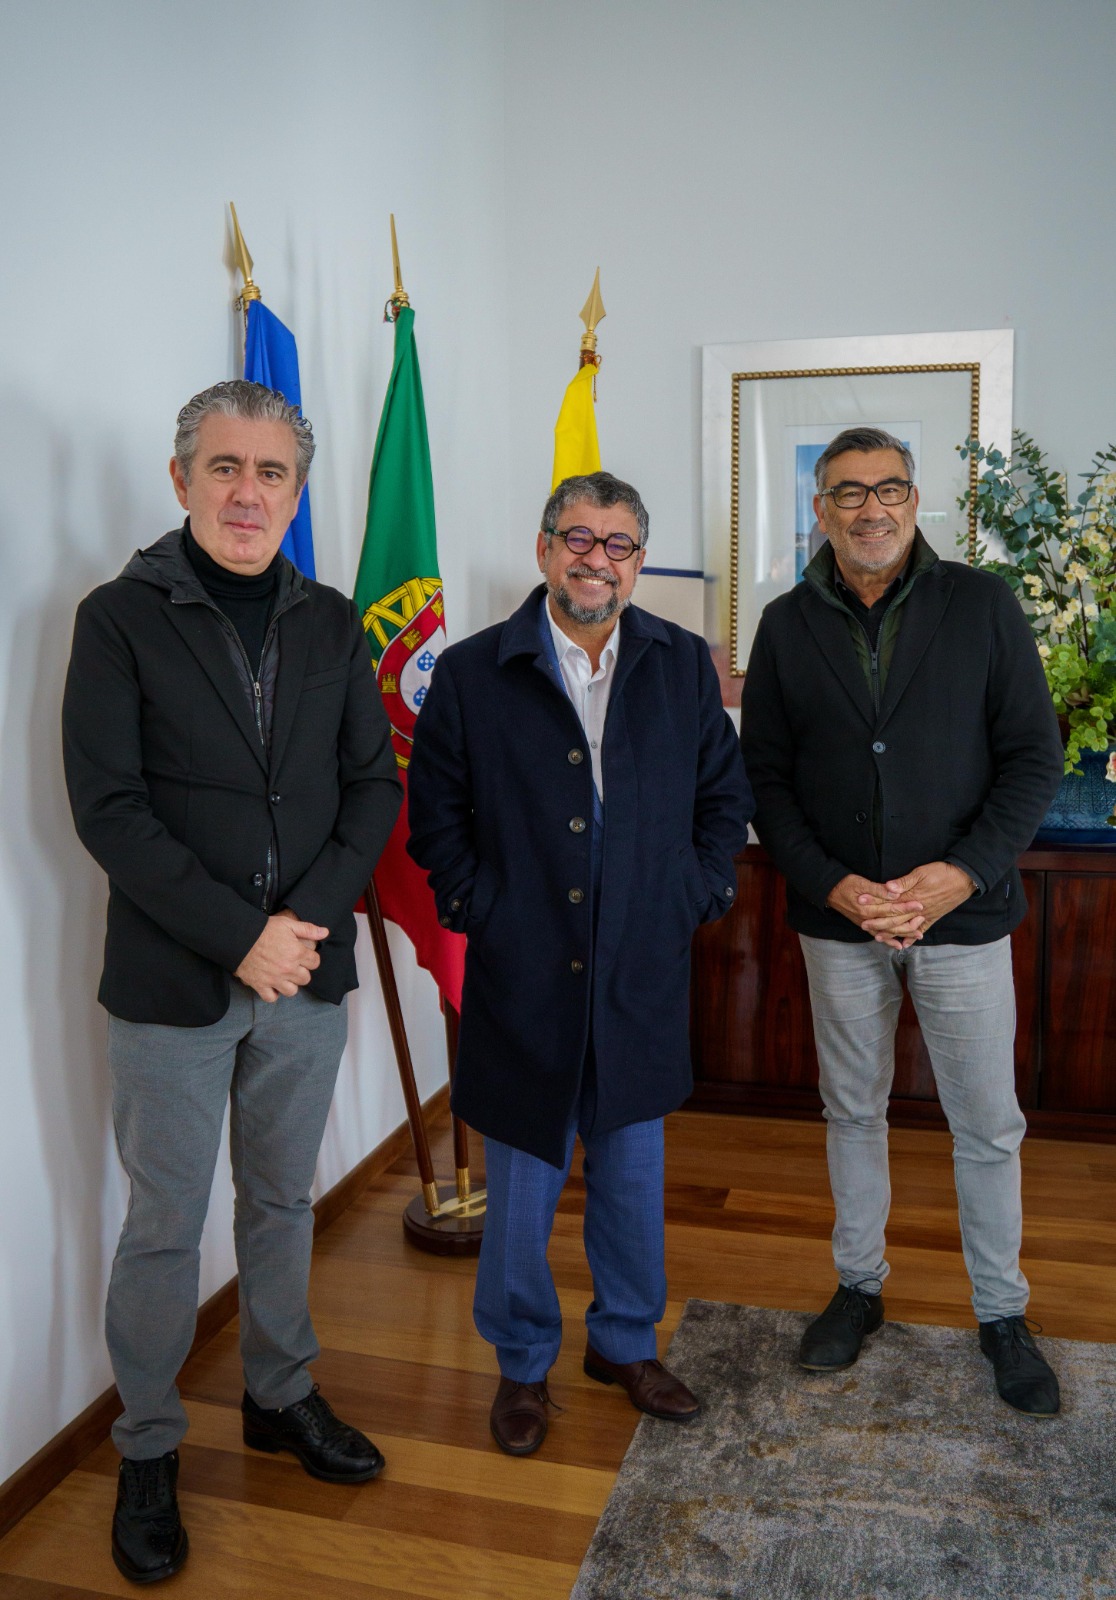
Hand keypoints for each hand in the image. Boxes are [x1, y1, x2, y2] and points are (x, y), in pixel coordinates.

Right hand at [235, 911, 328, 1001]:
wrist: (239, 937)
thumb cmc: (264, 929)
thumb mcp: (287, 924)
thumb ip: (308, 929)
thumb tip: (325, 933)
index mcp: (297, 953)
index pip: (315, 963)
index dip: (311, 958)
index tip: (304, 955)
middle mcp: (288, 969)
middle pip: (305, 978)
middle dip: (301, 971)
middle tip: (293, 965)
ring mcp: (274, 979)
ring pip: (291, 991)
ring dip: (290, 984)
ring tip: (284, 976)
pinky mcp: (260, 985)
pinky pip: (272, 998)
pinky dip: (273, 994)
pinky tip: (272, 985)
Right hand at [826, 873, 925, 950]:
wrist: (830, 891)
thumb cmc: (847, 884)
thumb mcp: (862, 883)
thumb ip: (879, 890)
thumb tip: (896, 893)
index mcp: (869, 908)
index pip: (892, 909)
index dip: (907, 907)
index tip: (920, 905)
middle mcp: (868, 919)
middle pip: (892, 923)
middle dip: (909, 922)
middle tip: (923, 920)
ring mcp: (866, 924)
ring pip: (887, 932)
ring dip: (902, 934)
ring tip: (918, 935)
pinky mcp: (864, 925)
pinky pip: (878, 935)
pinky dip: (889, 941)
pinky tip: (899, 945)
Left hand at [860, 862, 975, 944]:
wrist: (964, 879)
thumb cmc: (942, 872)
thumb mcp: (921, 872)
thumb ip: (904, 882)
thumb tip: (888, 888)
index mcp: (912, 897)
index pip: (889, 903)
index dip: (874, 904)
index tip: (860, 903)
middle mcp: (917, 909)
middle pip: (894, 918)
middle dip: (878, 922)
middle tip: (863, 925)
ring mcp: (926, 915)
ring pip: (905, 927)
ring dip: (891, 932)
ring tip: (878, 937)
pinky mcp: (934, 917)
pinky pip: (921, 930)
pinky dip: (912, 937)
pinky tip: (904, 944)